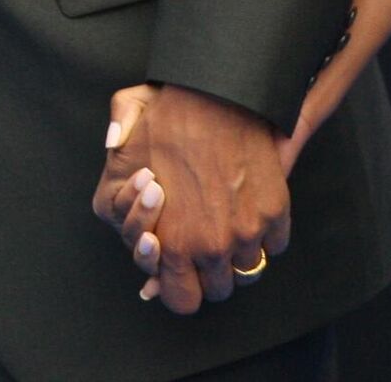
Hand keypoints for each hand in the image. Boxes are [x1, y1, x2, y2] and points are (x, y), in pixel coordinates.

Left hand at [91, 82, 289, 313]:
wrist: (217, 90)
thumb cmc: (168, 115)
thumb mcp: (124, 152)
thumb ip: (115, 193)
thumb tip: (132, 227)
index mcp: (173, 242)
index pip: (181, 300)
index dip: (181, 287)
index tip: (183, 266)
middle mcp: (212, 247)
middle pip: (219, 289)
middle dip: (211, 271)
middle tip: (206, 240)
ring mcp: (247, 232)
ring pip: (249, 269)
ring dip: (240, 252)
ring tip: (229, 220)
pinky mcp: (274, 213)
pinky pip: (275, 243)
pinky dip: (265, 232)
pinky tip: (249, 206)